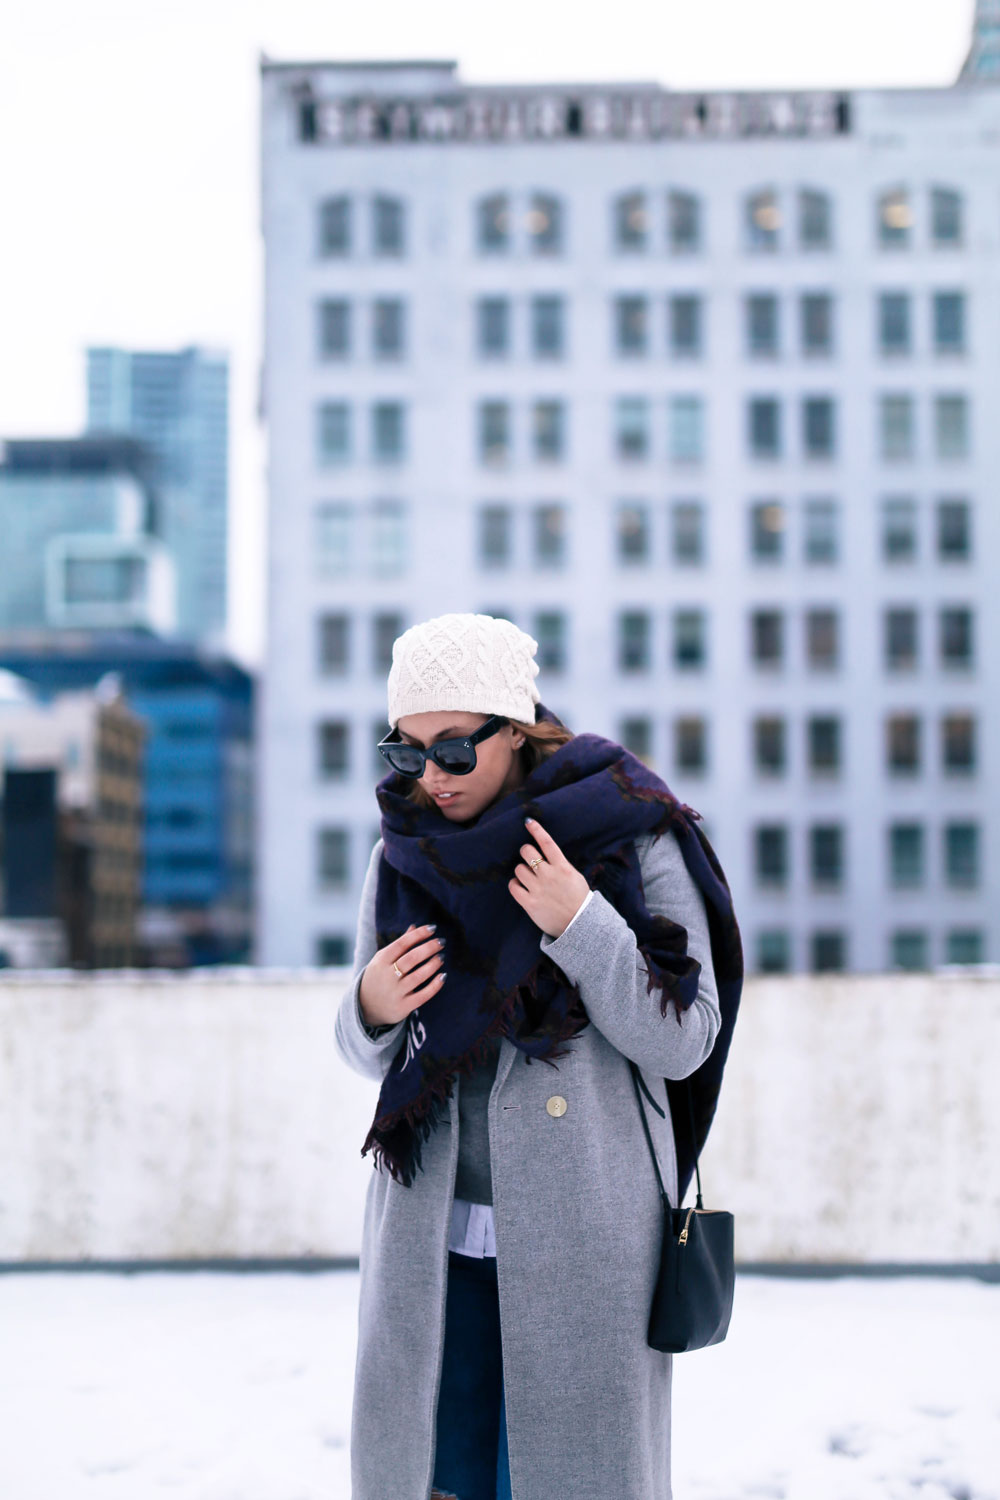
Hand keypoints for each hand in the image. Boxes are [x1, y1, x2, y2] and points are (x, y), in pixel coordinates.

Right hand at [359, 924, 445, 1027]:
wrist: (365, 1006)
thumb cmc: (379, 977)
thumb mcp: (383, 960)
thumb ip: (399, 945)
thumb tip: (415, 927)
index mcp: (381, 961)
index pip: (402, 944)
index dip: (418, 934)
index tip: (433, 928)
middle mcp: (387, 976)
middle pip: (411, 958)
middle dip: (429, 948)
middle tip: (441, 942)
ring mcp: (395, 992)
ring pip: (418, 976)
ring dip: (433, 964)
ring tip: (441, 957)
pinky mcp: (403, 1007)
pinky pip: (423, 995)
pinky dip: (435, 985)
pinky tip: (443, 976)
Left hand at [509, 818, 591, 939]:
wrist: (579, 925)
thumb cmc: (578, 899)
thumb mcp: (575, 877)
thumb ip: (560, 864)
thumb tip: (545, 853)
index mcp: (562, 867)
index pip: (547, 842)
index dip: (536, 829)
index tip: (528, 821)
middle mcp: (549, 875)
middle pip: (527, 852)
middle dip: (526, 852)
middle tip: (529, 858)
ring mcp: (538, 889)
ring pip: (518, 869)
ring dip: (521, 871)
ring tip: (528, 878)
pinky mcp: (529, 903)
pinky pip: (513, 886)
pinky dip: (515, 884)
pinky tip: (520, 886)